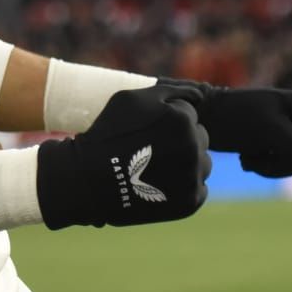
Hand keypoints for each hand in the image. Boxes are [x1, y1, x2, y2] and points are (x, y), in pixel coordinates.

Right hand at [36, 88, 210, 227]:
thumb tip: (200, 96)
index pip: (189, 114)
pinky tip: (160, 184)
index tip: (146, 132)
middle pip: (199, 138)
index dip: (166, 121)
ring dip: (185, 163)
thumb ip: (169, 90)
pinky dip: (183, 187)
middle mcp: (193, 145)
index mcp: (182, 118)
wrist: (89, 179)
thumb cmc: (108, 134)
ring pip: (201, 163)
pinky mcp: (191, 200)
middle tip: (150, 151)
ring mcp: (194, 175)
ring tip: (155, 168)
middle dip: (180, 140)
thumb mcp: (131, 98)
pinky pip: (198, 187)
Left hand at [158, 80, 291, 178]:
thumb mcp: (272, 135)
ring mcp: (278, 125)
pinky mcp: (263, 136)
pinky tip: (244, 158)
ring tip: (248, 160)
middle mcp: (291, 112)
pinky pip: (274, 161)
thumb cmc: (234, 121)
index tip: (274, 155)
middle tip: (256, 161)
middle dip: (282, 164)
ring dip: (269, 167)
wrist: (197, 116)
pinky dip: (260, 164)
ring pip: (290, 162)